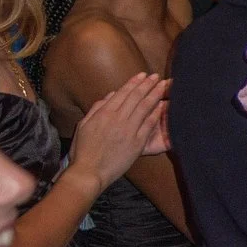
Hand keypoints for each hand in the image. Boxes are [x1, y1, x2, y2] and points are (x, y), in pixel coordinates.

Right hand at [65, 72, 168, 192]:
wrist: (89, 172)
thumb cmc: (83, 150)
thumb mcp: (84, 125)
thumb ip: (97, 108)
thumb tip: (110, 95)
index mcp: (103, 113)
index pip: (122, 93)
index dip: (133, 83)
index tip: (142, 75)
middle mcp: (116, 118)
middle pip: (135, 97)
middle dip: (147, 84)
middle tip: (156, 76)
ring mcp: (128, 130)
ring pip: (144, 107)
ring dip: (155, 94)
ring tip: (164, 85)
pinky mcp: (136, 143)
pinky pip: (148, 125)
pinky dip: (156, 114)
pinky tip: (163, 105)